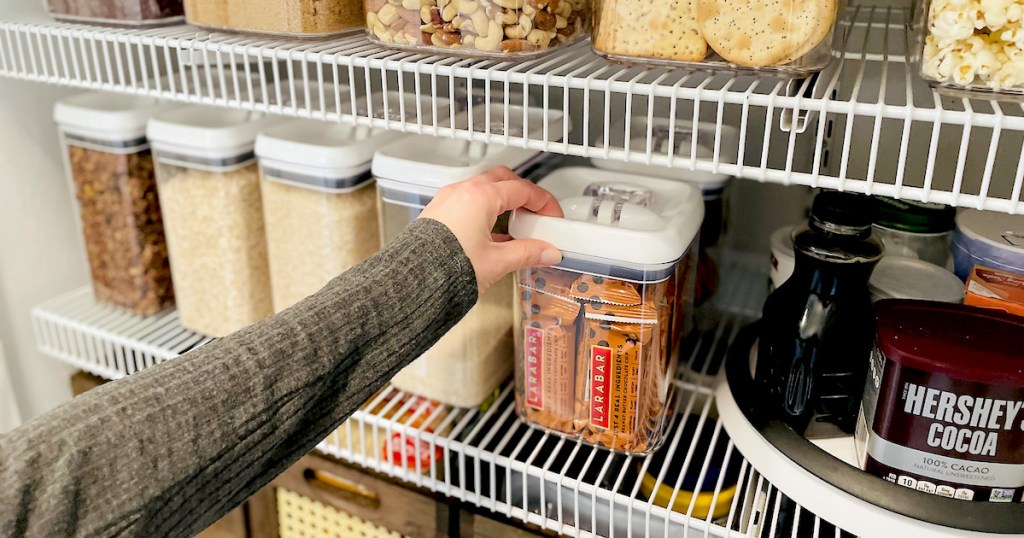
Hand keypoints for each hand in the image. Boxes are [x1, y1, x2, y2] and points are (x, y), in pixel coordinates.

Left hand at [419, 166, 563, 293]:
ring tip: (515, 224)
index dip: (543, 202)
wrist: (411, 282)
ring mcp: (448, 200)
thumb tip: (547, 252)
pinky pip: (467, 201)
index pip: (522, 189)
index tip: (552, 216)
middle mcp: (462, 192)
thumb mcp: (497, 262)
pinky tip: (492, 234)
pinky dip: (485, 210)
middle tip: (535, 212)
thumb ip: (527, 254)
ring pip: (483, 188)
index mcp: (480, 197)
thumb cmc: (445, 268)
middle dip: (523, 193)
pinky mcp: (438, 213)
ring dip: (503, 200)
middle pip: (502, 179)